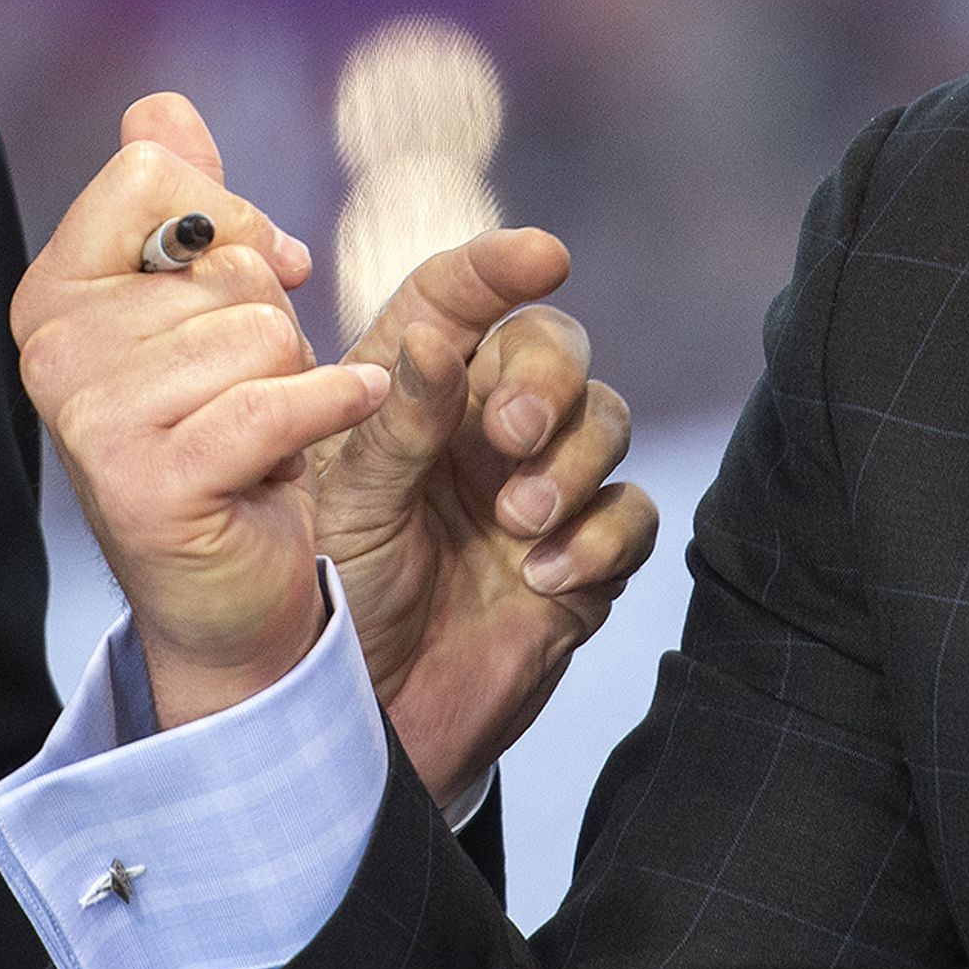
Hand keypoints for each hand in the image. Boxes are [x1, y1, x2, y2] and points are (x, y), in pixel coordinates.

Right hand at [14, 94, 390, 730]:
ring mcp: (91, 421)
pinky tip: (342, 414)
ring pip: (261, 332)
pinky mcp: (149, 484)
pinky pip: (275, 402)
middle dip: (272, 325)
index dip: (230, 217)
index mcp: (53, 293)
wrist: (232, 593)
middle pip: (225, 262)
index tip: (257, 273)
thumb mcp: (201, 307)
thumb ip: (182, 202)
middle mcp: (51, 350)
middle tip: (243, 398)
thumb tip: (161, 107)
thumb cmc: (224, 437)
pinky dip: (331, 406)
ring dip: (294, 384)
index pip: (151, 174)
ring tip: (258, 440)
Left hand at [317, 231, 660, 809]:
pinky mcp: (585, 555)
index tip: (541, 255)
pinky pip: (630, 514)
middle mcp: (483, 424)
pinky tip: (543, 574)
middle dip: (548, 378)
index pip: (459, 299)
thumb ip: (393, 420)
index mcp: (415, 389)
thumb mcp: (348, 501)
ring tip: (515, 519)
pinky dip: (597, 535)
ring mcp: (541, 485)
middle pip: (555, 346)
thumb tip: (433, 340)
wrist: (369, 713)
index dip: (499, 265)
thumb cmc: (339, 591)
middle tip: (511, 432)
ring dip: (571, 461)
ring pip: (607, 420)